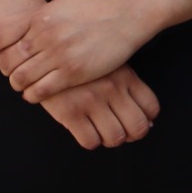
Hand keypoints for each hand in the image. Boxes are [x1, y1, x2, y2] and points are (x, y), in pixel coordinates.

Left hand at [0, 0, 161, 103]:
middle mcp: (44, 35)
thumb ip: (40, 17)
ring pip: (21, 78)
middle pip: (7, 60)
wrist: (124, 14)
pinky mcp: (73, 73)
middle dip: (5, 69)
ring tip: (23, 85)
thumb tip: (24, 26)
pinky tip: (35, 94)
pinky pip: (41, 90)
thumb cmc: (94, 6)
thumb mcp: (61, 3)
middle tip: (11, 72)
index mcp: (39, 16)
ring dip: (18, 84)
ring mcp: (58, 54)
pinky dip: (32, 95)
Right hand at [36, 65, 160, 149]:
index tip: (133, 120)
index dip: (145, 119)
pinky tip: (83, 127)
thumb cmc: (79, 59)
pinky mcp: (70, 111)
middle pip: (138, 127)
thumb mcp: (108, 64)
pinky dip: (90, 139)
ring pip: (115, 138)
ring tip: (99, 128)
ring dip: (109, 138)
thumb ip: (128, 87)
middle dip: (131, 134)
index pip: (151, 107)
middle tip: (119, 130)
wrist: (41, 51)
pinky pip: (90, 141)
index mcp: (125, 75)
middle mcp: (112, 88)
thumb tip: (149, 121)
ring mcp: (91, 100)